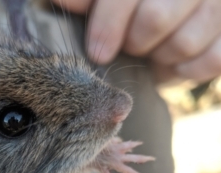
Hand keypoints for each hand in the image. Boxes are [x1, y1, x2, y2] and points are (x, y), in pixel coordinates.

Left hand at [52, 0, 220, 82]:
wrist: (180, 15)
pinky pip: (211, 62)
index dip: (109, 22)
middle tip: (133, 44)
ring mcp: (218, 6)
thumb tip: (62, 1)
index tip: (97, 51)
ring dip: (162, 55)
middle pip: (156, 18)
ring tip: (157, 48)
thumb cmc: (136, 7)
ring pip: (184, 42)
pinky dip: (188, 70)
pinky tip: (177, 59)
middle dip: (136, 42)